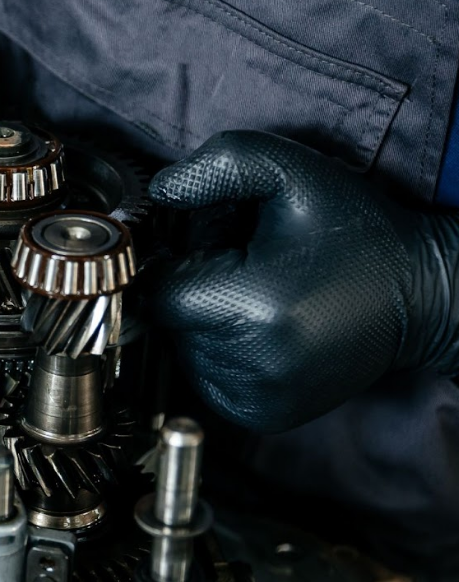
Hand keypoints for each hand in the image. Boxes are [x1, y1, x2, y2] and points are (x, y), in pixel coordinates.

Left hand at [148, 130, 458, 431]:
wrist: (420, 296)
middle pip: (171, 322)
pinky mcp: (261, 415)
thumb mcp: (291, 173)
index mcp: (248, 307)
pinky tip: (264, 331)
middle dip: (196, 290)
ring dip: (207, 324)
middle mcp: (250, 364)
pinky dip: (222, 354)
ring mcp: (255, 398)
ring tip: (261, 299)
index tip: (220, 249)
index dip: (180, 263)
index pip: (160, 290)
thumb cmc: (356, 233)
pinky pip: (208, 380)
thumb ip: (218, 166)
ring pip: (185, 352)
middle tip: (247, 270)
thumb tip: (160, 192)